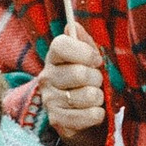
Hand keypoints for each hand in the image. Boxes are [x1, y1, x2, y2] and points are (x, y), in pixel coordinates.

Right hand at [40, 31, 107, 145]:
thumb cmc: (88, 83)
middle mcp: (46, 77)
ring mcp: (49, 99)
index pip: (61, 45)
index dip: (84, 52)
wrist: (82, 119)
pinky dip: (98, 114)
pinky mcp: (57, 120)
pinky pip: (89, 115)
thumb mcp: (89, 61)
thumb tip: (72, 25)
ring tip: (95, 98)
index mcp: (54, 57)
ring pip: (87, 95)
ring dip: (99, 98)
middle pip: (79, 73)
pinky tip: (94, 112)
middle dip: (97, 79)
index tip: (96, 60)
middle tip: (97, 83)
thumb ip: (84, 43)